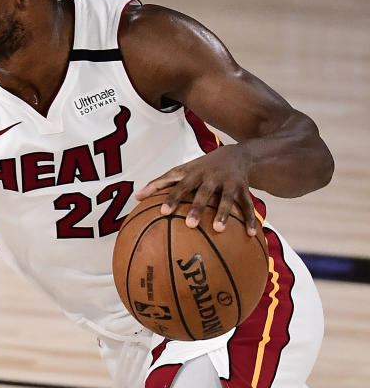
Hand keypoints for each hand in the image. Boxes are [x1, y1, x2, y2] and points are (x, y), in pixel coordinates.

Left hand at [136, 145, 256, 235]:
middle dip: (197, 208)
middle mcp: (211, 177)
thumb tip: (136, 198)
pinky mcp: (244, 189)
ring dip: (223, 214)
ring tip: (218, 230)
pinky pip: (248, 205)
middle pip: (203, 193)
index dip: (171, 198)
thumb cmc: (200, 168)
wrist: (235, 153)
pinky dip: (251, 219)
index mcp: (193, 174)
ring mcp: (229, 183)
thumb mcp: (180, 171)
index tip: (163, 212)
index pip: (179, 186)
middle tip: (189, 224)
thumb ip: (159, 183)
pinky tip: (251, 235)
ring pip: (227, 199)